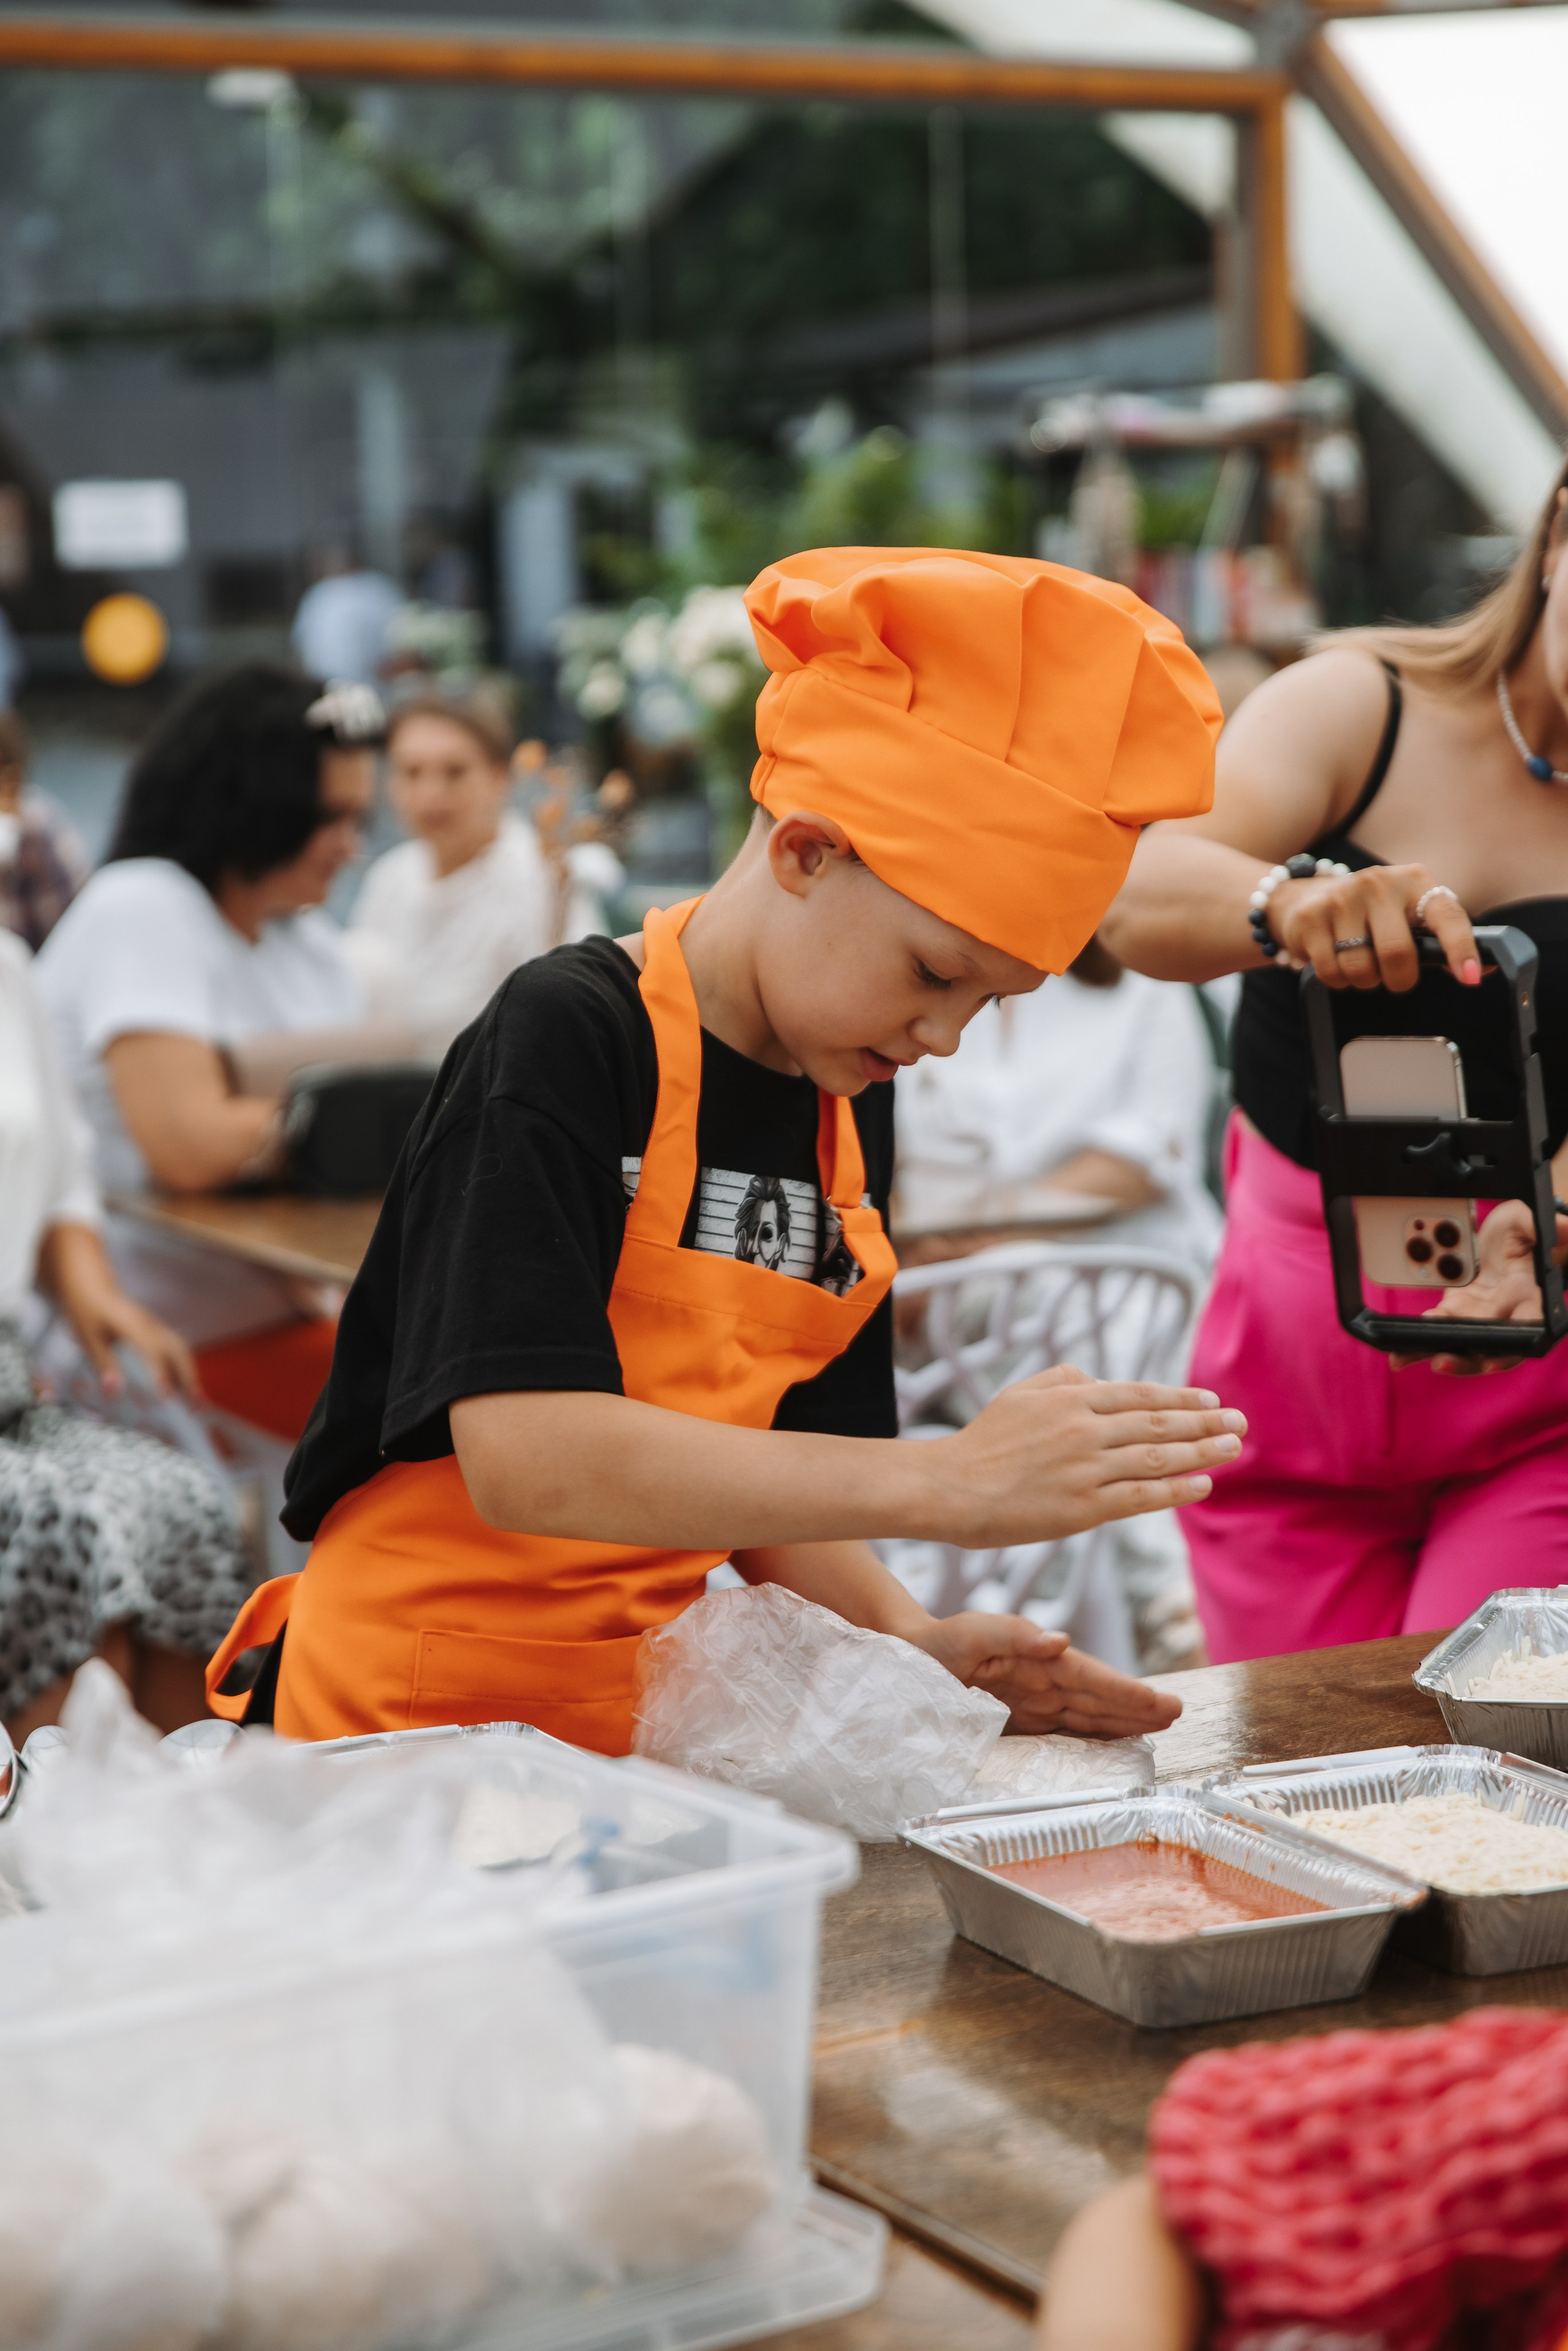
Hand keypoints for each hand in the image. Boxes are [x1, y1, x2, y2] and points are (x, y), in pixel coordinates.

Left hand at [69, 1287, 200, 1403]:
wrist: (92, 1287)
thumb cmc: (88, 1311)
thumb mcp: (88, 1339)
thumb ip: (104, 1364)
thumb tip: (113, 1390)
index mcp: (133, 1326)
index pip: (153, 1352)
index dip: (161, 1374)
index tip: (166, 1397)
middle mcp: (150, 1325)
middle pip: (178, 1351)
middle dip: (189, 1377)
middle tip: (196, 1403)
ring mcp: (156, 1325)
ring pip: (180, 1349)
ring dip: (190, 1373)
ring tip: (196, 1397)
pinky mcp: (156, 1328)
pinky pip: (176, 1346)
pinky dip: (183, 1365)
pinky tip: (183, 1381)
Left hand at [912, 1614, 1181, 1736]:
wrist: (910, 1660)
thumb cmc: (940, 1643)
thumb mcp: (971, 1630)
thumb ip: (1013, 1633)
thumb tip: (1060, 1640)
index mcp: (1036, 1658)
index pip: (1089, 1677)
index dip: (1125, 1691)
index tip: (1159, 1701)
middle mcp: (1043, 1681)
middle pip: (1098, 1697)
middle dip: (1138, 1707)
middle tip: (1177, 1714)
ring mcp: (1037, 1703)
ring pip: (1090, 1715)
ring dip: (1125, 1722)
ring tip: (1162, 1727)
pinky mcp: (1025, 1725)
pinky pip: (1068, 1731)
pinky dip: (1096, 1738)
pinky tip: (1118, 1744)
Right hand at [925, 1365, 1244, 1548]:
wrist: (951, 1488)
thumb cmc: (983, 1441)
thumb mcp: (1021, 1393)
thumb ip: (1065, 1379)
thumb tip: (1103, 1379)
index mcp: (1071, 1399)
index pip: (1140, 1395)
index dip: (1181, 1399)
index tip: (1211, 1402)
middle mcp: (1085, 1430)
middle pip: (1159, 1424)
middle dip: (1205, 1423)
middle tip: (1240, 1423)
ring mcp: (1086, 1470)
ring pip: (1157, 1459)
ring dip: (1202, 1453)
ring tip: (1232, 1449)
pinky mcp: (1083, 1508)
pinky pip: (1141, 1497)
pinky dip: (1176, 1490)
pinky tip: (1202, 1485)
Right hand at [1267, 862, 1479, 992]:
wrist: (1306, 896)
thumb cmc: (1371, 913)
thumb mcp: (1408, 915)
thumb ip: (1440, 940)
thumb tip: (1480, 971)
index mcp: (1415, 881)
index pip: (1447, 915)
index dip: (1461, 949)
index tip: (1470, 978)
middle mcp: (1379, 883)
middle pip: (1398, 954)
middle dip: (1398, 981)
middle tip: (1394, 979)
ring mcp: (1342, 897)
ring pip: (1361, 969)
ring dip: (1364, 982)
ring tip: (1361, 967)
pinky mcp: (1311, 917)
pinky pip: (1331, 971)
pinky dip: (1336, 980)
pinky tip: (1335, 961)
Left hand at [1399, 1200, 1567, 1376]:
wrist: (1505, 1238)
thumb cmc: (1524, 1232)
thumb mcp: (1529, 1221)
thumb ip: (1543, 1225)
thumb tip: (1565, 1229)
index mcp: (1530, 1298)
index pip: (1527, 1330)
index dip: (1511, 1350)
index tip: (1493, 1360)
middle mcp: (1506, 1315)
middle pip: (1489, 1348)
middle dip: (1465, 1360)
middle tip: (1440, 1361)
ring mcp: (1480, 1316)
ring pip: (1460, 1344)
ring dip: (1432, 1353)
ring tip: (1402, 1360)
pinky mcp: (1457, 1311)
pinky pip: (1439, 1329)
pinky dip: (1418, 1340)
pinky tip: (1395, 1352)